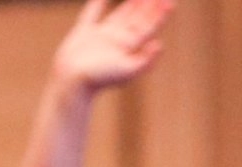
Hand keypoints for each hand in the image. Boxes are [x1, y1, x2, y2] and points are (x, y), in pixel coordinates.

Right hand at [52, 0, 172, 93]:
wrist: (72, 82)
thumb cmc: (100, 79)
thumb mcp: (127, 72)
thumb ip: (146, 61)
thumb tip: (159, 44)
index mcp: (129, 48)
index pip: (148, 27)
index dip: (159, 15)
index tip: (169, 2)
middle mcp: (118, 41)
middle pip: (137, 20)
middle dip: (149, 7)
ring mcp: (101, 37)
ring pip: (120, 16)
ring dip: (130, 5)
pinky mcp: (84, 34)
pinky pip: (91, 15)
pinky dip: (96, 5)